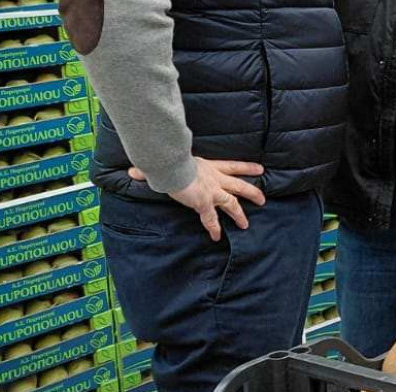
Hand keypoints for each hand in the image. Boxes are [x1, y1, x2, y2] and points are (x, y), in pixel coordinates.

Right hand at [128, 158, 266, 240]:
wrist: (171, 164)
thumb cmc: (169, 158)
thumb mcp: (168, 160)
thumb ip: (155, 167)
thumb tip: (133, 171)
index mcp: (209, 165)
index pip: (233, 165)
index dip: (247, 167)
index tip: (260, 169)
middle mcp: (214, 178)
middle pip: (239, 185)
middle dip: (252, 192)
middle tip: (263, 199)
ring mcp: (211, 191)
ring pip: (232, 203)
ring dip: (239, 214)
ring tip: (245, 224)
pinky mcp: (204, 202)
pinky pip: (211, 219)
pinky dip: (214, 228)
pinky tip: (217, 237)